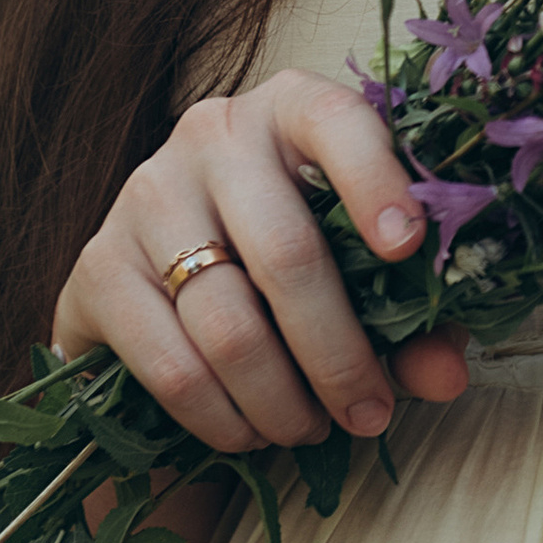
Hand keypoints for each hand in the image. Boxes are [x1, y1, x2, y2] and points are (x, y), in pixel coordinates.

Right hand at [52, 65, 470, 455]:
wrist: (165, 284)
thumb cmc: (292, 261)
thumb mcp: (360, 271)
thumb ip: (412, 317)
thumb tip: (446, 378)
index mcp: (291, 109)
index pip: (336, 121)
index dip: (376, 184)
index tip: (410, 249)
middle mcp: (211, 135)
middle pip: (287, 255)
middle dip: (339, 355)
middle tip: (369, 414)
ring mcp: (145, 196)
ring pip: (229, 324)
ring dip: (282, 401)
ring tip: (312, 429)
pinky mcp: (97, 267)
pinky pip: (171, 365)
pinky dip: (221, 418)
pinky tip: (251, 433)